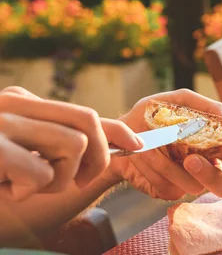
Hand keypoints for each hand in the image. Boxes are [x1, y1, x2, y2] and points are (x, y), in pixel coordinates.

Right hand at [0, 87, 141, 200]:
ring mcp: (2, 122)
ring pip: (73, 145)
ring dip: (56, 180)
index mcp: (21, 101)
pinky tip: (5, 189)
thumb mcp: (24, 153)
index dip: (117, 129)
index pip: (81, 112)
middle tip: (82, 183)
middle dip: (98, 156)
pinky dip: (28, 191)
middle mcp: (13, 103)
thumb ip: (58, 143)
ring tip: (23, 186)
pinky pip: (42, 174)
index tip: (137, 144)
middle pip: (87, 121)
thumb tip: (113, 147)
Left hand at [110, 89, 221, 199]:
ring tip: (151, 147)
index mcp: (215, 144)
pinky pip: (169, 190)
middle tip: (190, 159)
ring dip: (169, 166)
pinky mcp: (168, 191)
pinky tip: (144, 157)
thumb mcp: (176, 101)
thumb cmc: (152, 115)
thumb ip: (203, 105)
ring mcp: (188, 181)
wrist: (120, 135)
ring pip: (193, 187)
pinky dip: (153, 172)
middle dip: (209, 174)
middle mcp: (206, 166)